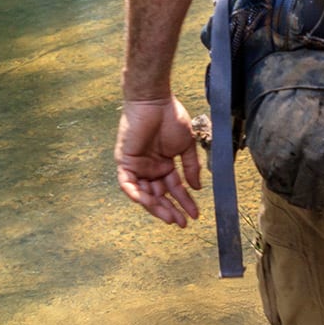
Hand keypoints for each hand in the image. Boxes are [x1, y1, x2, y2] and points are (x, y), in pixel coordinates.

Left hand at [116, 97, 205, 227]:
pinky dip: (136, 194)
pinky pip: (127, 184)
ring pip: (144, 194)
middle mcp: (150, 169)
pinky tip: (149, 203)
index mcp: (164, 165)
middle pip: (159, 196)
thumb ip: (191, 167)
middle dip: (171, 210)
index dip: (185, 202)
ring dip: (156, 207)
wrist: (156, 102)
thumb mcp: (186, 146)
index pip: (174, 189)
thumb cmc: (170, 118)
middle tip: (182, 222)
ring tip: (170, 217)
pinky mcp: (126, 162)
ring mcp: (138, 166)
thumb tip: (198, 187)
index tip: (195, 214)